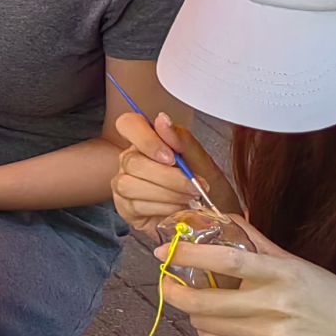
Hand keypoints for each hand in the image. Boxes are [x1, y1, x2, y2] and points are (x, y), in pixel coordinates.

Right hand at [111, 111, 234, 230]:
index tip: (172, 157)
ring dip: (166, 194)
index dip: (146, 138)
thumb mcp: (200, 159)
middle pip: (132, 161)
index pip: (128, 124)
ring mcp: (123, 185)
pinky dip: (162, 209)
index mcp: (146, 141)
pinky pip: (135, 206)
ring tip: (189, 199)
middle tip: (194, 186)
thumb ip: (181, 139)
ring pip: (130, 185)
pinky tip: (178, 210)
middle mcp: (129, 160)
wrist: (212, 215)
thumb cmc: (205, 184)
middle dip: (168, 177)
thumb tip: (162, 119)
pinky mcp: (125, 209)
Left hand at [160, 224, 335, 335]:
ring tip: (196, 302)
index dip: (189, 255)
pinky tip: (214, 323)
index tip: (163, 250)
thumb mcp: (295, 263)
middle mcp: (274, 306)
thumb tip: (222, 217)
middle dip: (173, 291)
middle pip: (205, 301)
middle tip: (166, 281)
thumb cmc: (325, 294)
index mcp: (282, 275)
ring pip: (205, 325)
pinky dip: (207, 332)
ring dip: (191, 312)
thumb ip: (257, 243)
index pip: (227, 261)